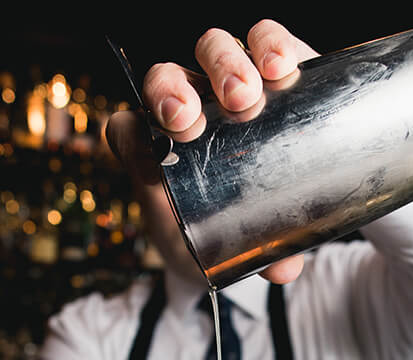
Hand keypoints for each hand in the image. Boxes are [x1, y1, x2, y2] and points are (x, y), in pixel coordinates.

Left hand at [105, 20, 319, 284]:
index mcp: (160, 151)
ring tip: (243, 96)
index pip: (127, 128)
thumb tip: (285, 268)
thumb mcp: (224, 253)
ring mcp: (228, 83)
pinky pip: (265, 39)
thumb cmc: (227, 229)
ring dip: (221, 66)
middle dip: (171, 94)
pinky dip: (270, 44)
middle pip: (164, 80)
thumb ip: (251, 261)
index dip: (132, 134)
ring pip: (211, 51)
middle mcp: (190, 106)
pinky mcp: (272, 68)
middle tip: (190, 123)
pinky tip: (280, 66)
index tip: (153, 157)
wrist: (269, 204)